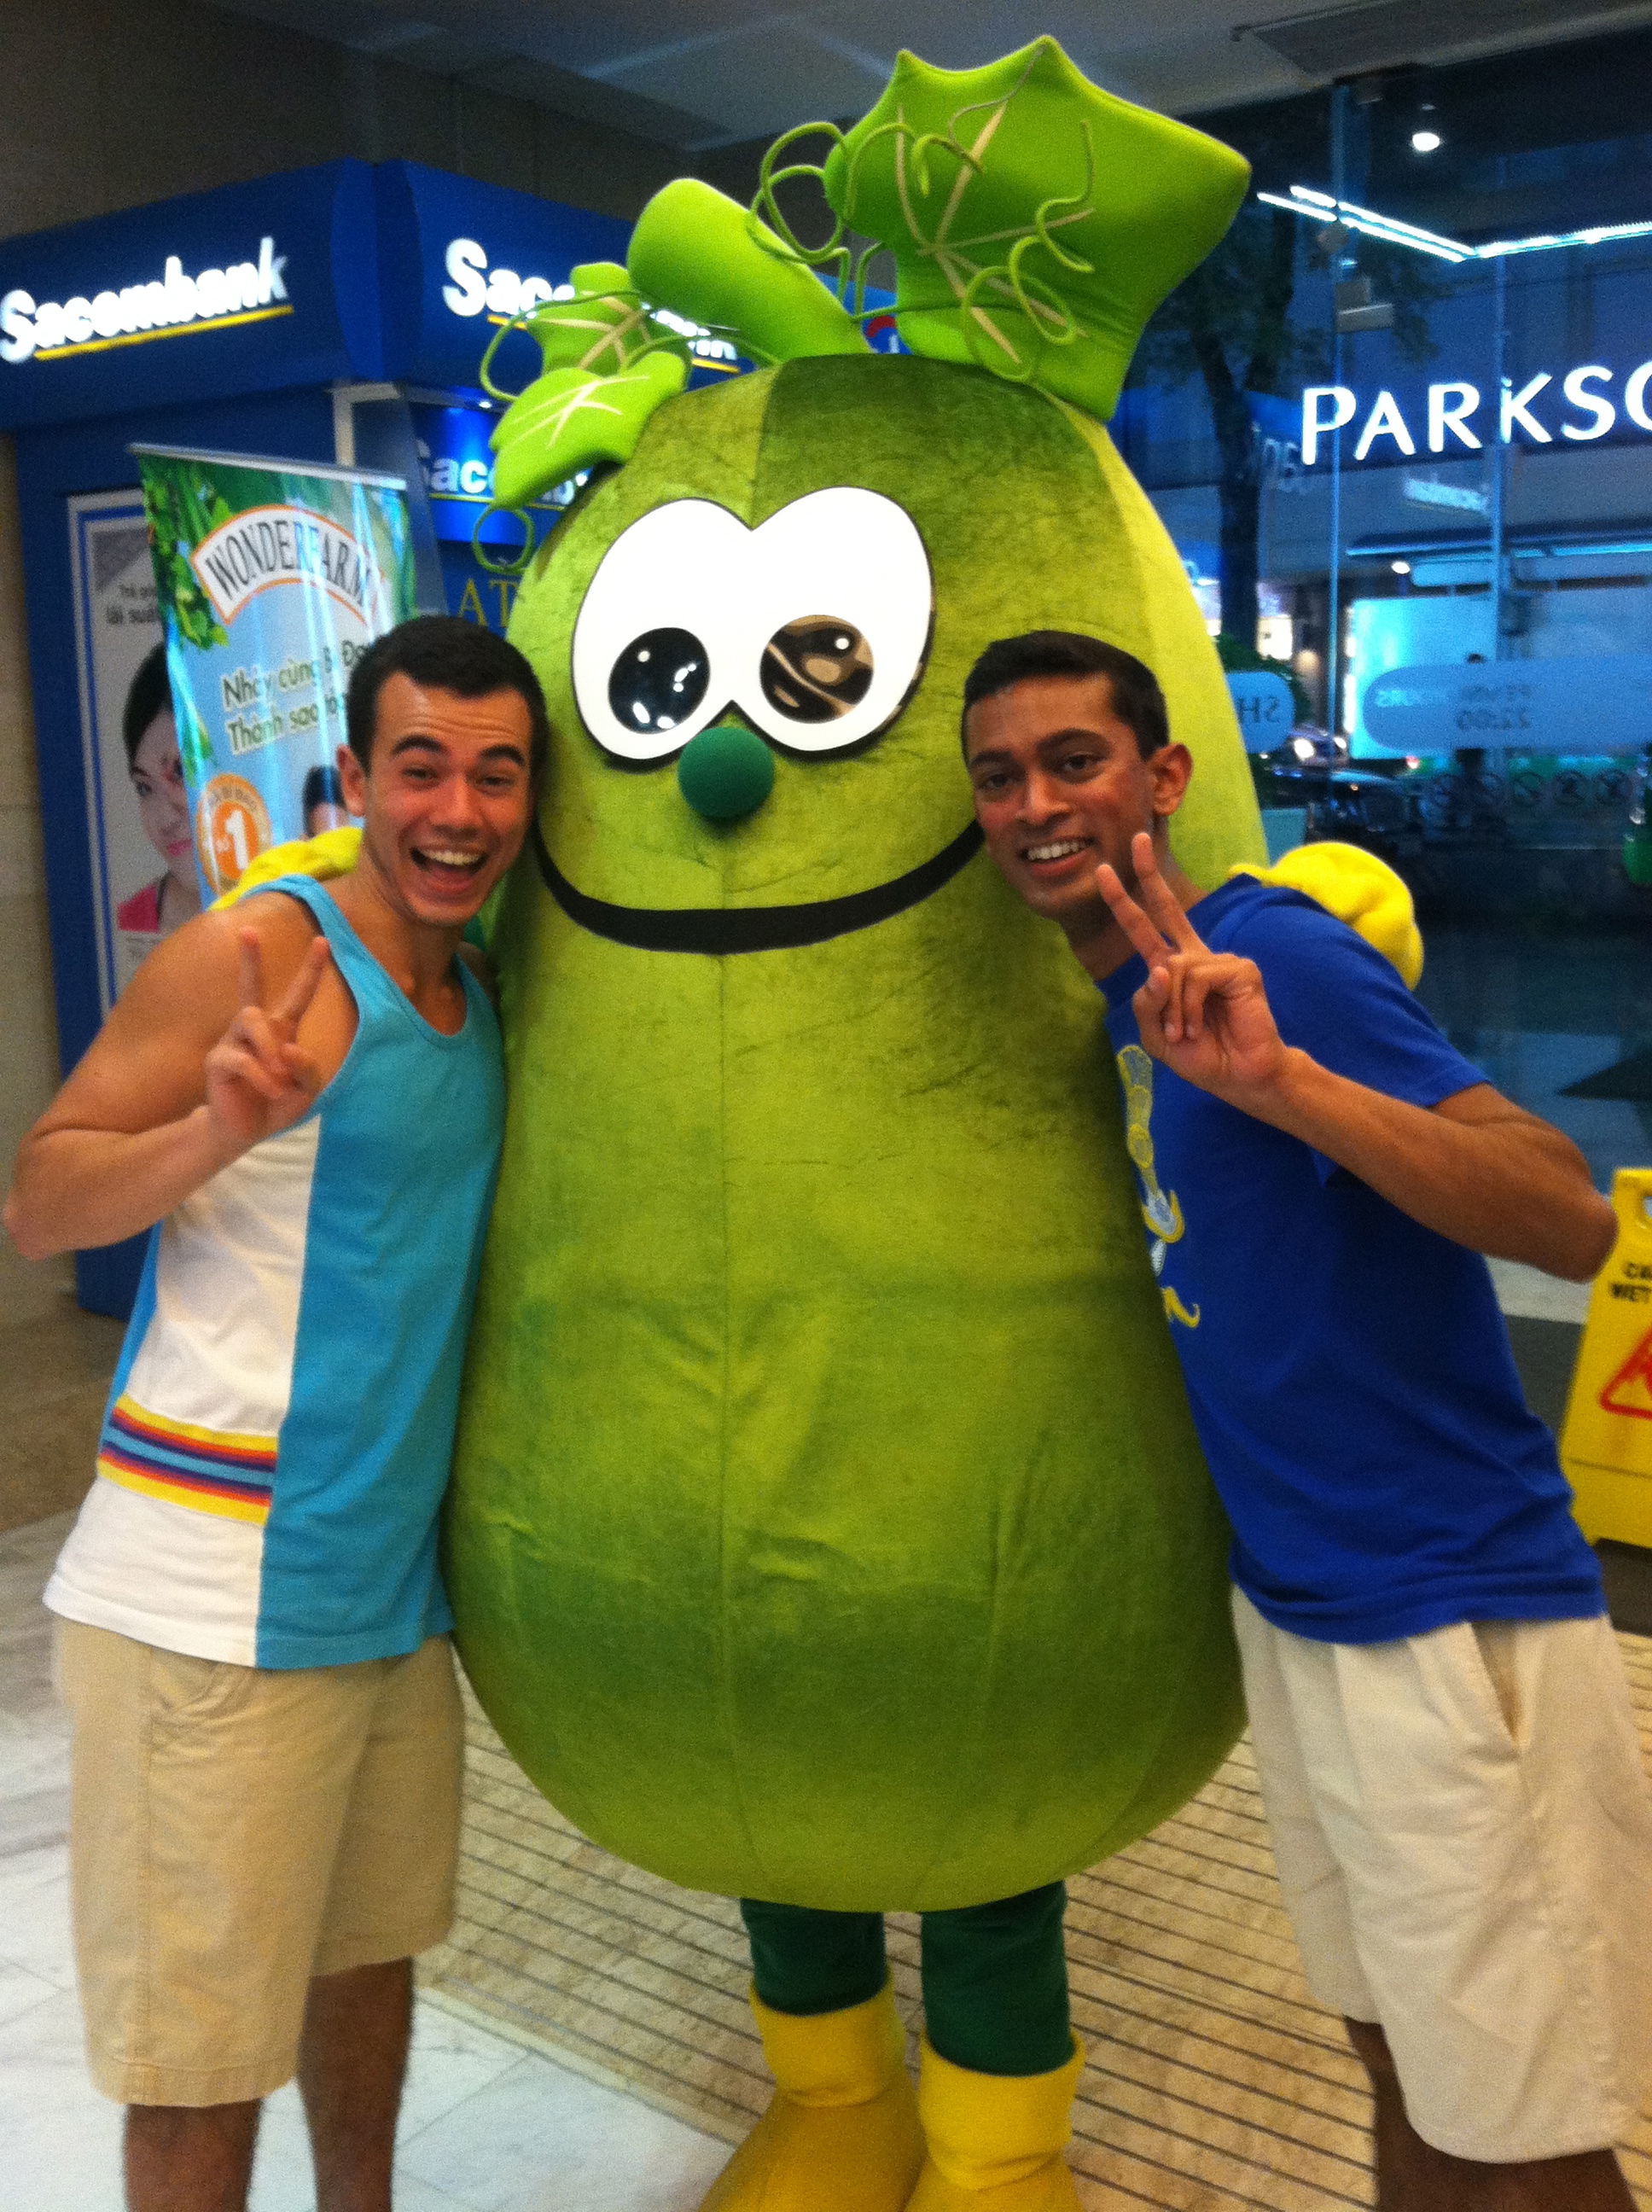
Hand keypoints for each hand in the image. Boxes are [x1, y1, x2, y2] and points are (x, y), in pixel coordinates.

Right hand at [202, 930, 331, 1155]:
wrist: (245, 1130)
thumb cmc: (276, 1104)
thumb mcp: (306, 1089)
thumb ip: (308, 1067)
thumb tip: (289, 1047)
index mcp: (281, 1031)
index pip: (298, 996)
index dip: (311, 970)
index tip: (323, 940)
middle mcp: (255, 1030)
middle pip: (251, 989)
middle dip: (250, 960)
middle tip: (247, 930)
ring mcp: (233, 1042)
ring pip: (250, 1019)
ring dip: (270, 1047)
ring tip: (281, 1077)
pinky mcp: (218, 1061)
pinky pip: (244, 1059)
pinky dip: (263, 1077)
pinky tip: (272, 1090)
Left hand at [1097, 834, 1287, 1097]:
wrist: (1238, 1076)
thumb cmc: (1200, 1054)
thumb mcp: (1156, 1035)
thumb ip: (1145, 1004)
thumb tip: (1158, 968)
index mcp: (1173, 968)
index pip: (1146, 928)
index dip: (1125, 901)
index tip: (1106, 870)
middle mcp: (1195, 957)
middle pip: (1168, 907)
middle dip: (1148, 874)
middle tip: (1136, 839)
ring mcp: (1219, 960)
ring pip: (1173, 968)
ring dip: (1171, 1009)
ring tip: (1186, 1032)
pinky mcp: (1239, 969)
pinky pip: (1195, 979)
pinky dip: (1189, 1008)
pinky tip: (1200, 1024)